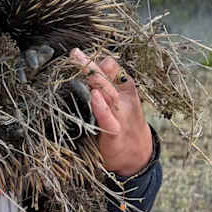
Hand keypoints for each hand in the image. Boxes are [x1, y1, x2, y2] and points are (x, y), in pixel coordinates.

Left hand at [69, 48, 152, 175]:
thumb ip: (108, 84)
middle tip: (75, 53)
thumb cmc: (123, 125)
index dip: (97, 60)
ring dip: (94, 79)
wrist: (137, 158)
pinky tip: (95, 97)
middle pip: (107, 78)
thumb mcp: (120, 101)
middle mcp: (124, 100)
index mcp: (125, 90)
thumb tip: (94, 65)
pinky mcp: (115, 133)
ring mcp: (121, 116)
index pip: (112, 69)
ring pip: (108, 93)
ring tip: (81, 67)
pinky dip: (102, 107)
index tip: (78, 54)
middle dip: (90, 65)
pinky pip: (108, 118)